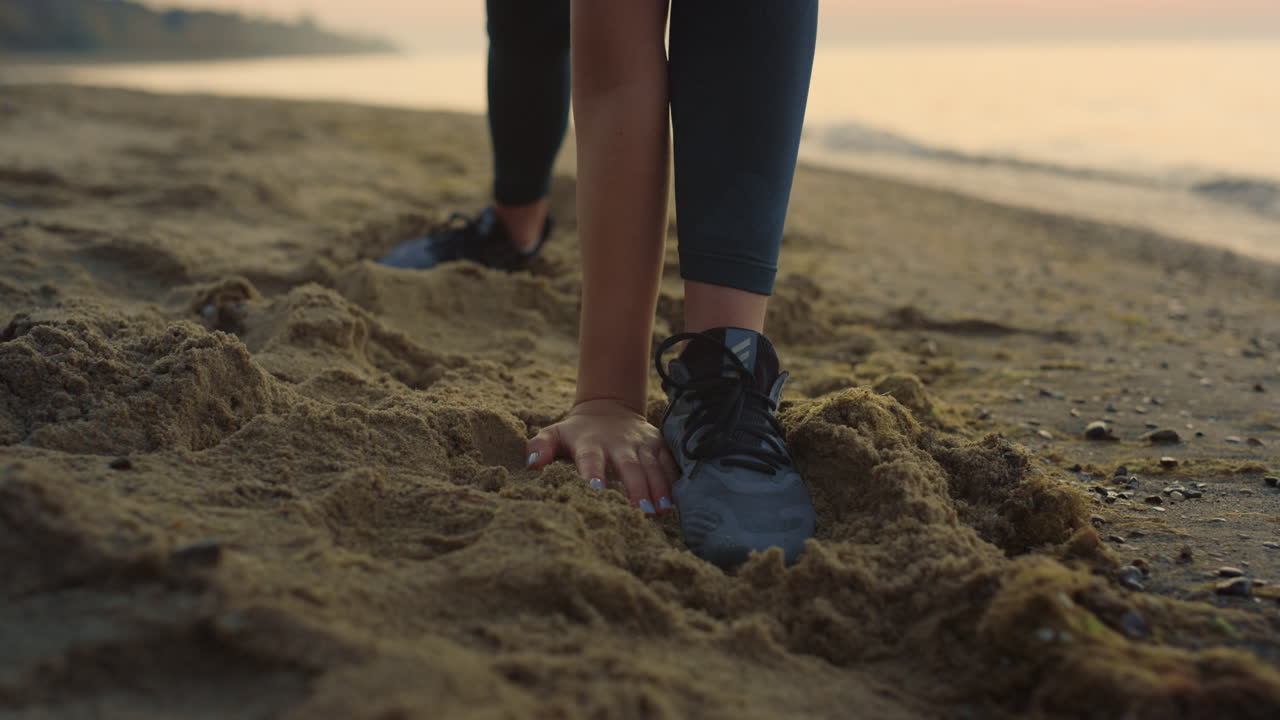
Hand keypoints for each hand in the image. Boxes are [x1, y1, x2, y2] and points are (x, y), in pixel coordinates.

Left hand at [526, 398, 677, 515]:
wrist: (609, 407)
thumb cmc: (577, 433)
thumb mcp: (555, 433)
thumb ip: (540, 447)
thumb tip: (531, 464)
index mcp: (590, 441)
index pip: (591, 458)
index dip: (594, 473)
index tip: (597, 490)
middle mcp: (619, 442)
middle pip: (629, 466)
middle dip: (636, 489)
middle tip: (642, 513)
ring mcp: (641, 443)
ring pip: (652, 466)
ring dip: (658, 489)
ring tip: (660, 512)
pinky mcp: (659, 444)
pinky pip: (669, 463)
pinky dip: (672, 481)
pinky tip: (674, 502)